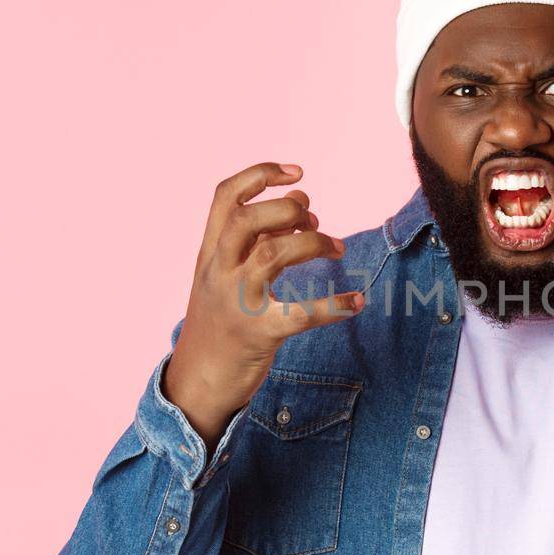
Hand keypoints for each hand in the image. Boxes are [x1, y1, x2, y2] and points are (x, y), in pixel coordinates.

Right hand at [164, 162, 363, 449]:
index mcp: (209, 253)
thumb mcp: (226, 275)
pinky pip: (299, 315)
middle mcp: (217, 271)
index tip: (297, 172)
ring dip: (312, 243)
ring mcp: (235, 302)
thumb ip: (259, 237)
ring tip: (338, 247)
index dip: (260, 175)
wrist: (197, 382)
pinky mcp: (258, 334)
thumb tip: (304, 200)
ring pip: (271, 255)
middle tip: (314, 217)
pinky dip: (333, 306)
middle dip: (286, 209)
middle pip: (246, 220)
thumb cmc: (220, 322)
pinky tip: (357, 301)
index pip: (225, 197)